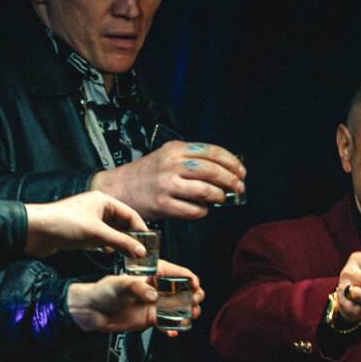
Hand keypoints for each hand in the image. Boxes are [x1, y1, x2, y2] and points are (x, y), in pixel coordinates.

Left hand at [21, 190, 147, 260]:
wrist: (35, 231)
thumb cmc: (62, 223)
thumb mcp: (97, 234)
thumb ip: (122, 242)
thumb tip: (141, 251)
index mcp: (103, 201)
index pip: (130, 214)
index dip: (142, 229)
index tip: (150, 243)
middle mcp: (97, 209)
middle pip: (122, 224)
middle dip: (131, 238)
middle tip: (141, 252)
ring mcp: (89, 221)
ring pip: (112, 233)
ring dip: (120, 243)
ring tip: (128, 256)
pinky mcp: (81, 233)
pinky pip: (101, 239)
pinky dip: (108, 246)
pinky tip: (109, 253)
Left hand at [67, 259, 203, 333]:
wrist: (93, 311)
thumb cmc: (104, 291)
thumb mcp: (120, 285)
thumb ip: (138, 288)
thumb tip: (153, 296)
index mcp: (152, 274)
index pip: (176, 272)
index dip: (189, 277)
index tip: (195, 284)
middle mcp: (157, 288)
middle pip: (183, 290)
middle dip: (194, 295)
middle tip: (195, 300)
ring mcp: (156, 304)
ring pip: (180, 307)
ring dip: (189, 311)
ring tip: (191, 315)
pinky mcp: (152, 318)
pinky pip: (169, 323)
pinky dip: (174, 328)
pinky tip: (175, 332)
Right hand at [92, 140, 244, 221]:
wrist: (119, 188)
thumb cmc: (147, 174)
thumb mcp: (167, 156)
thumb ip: (192, 160)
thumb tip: (226, 171)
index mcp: (175, 149)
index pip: (212, 152)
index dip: (232, 162)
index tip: (241, 171)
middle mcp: (171, 164)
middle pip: (212, 171)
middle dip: (231, 181)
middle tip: (239, 187)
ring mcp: (167, 184)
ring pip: (206, 191)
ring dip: (219, 196)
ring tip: (221, 198)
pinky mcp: (163, 204)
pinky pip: (194, 211)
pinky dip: (203, 211)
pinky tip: (203, 209)